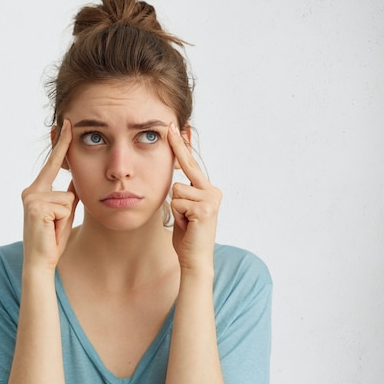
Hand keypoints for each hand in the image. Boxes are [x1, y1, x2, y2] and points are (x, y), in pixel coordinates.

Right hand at [21, 120, 78, 269]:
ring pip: (68, 198)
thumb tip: (76, 178)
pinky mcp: (37, 207)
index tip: (66, 123)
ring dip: (67, 216)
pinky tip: (52, 230)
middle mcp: (31, 191)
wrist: (40, 261)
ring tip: (55, 229)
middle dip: (67, 207)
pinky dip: (64, 220)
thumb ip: (68, 193)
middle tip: (53, 227)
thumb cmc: (52, 238)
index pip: (53, 164)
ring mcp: (32, 198)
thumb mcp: (64, 212)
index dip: (61, 144)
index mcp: (36, 191)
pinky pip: (66, 206)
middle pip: (66, 187)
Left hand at [167, 122, 221, 270]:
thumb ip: (183, 192)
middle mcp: (213, 191)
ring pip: (176, 189)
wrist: (195, 259)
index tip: (175, 127)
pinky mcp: (205, 209)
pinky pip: (177, 202)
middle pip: (187, 167)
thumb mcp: (184, 208)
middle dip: (178, 147)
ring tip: (185, 221)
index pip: (192, 165)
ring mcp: (211, 199)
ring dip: (175, 207)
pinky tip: (187, 225)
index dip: (182, 146)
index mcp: (209, 190)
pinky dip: (177, 215)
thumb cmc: (187, 235)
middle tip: (170, 124)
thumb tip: (175, 175)